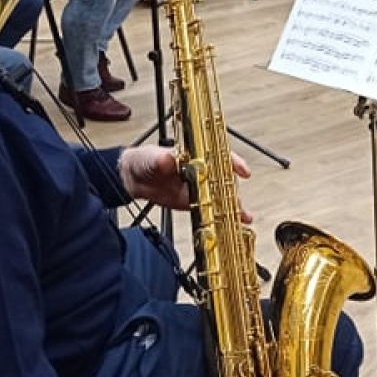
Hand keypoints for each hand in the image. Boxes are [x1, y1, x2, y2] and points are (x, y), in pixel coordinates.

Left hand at [119, 146, 252, 220]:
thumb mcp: (152, 157)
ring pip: (222, 195)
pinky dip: (226, 215)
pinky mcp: (195, 202)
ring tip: (242, 215)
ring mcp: (199, 187)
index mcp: (194, 155)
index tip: (243, 171)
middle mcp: (200, 170)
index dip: (233, 162)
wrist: (134, 179)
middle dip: (232, 189)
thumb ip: (161, 160)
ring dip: (234, 204)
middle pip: (224, 178)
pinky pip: (213, 208)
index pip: (219, 156)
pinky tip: (239, 221)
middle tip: (235, 199)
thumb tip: (168, 159)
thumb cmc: (145, 160)